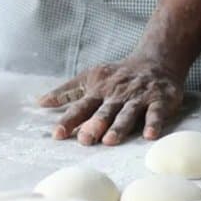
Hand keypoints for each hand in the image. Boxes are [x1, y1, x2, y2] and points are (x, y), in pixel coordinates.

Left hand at [38, 57, 182, 145]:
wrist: (156, 60)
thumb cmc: (117, 74)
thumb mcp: (89, 78)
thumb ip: (67, 92)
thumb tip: (40, 102)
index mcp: (99, 91)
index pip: (81, 107)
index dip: (69, 120)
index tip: (57, 134)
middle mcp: (117, 95)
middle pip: (104, 111)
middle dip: (94, 125)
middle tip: (84, 139)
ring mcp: (138, 97)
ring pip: (127, 113)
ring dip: (119, 127)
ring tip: (110, 141)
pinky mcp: (160, 99)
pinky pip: (156, 112)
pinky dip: (153, 123)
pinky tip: (149, 135)